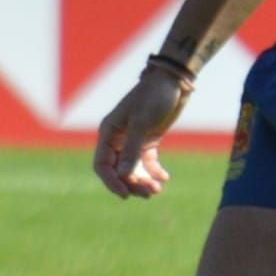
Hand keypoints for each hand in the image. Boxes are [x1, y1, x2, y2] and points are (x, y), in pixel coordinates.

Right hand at [93, 71, 188, 199]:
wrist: (173, 81)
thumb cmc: (154, 97)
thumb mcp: (142, 123)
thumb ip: (132, 150)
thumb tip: (124, 176)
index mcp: (108, 132)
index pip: (102, 165)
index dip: (111, 182)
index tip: (126, 194)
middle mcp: (117, 138)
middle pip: (119, 170)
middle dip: (132, 183)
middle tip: (149, 193)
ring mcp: (132, 140)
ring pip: (133, 168)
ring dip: (143, 180)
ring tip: (157, 189)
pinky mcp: (148, 139)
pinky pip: (147, 162)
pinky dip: (154, 171)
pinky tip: (164, 178)